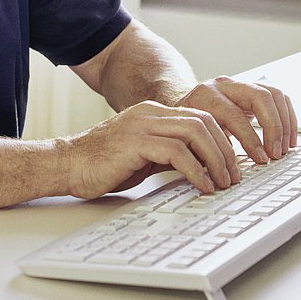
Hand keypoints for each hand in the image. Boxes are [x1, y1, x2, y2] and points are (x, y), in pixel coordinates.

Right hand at [59, 100, 241, 199]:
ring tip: (222, 183)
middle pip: (203, 122)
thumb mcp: (144, 157)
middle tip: (234, 176)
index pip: (201, 118)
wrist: (67, 165)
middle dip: (225, 150)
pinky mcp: (135, 142)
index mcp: (153, 113)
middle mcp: (150, 114)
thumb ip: (170, 156)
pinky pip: (176, 152)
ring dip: (215, 160)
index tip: (232, 165)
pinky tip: (201, 185)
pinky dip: (195, 170)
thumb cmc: (101, 164)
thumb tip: (202, 171)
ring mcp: (142, 125)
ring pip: (195, 132)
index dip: (222, 141)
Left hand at [174, 76, 296, 165]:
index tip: (261, 159)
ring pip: (274, 94)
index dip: (251, 140)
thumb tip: (225, 175)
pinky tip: (289, 137)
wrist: (183, 106)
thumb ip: (207, 152)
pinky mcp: (254, 89)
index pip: (235, 116)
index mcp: (206, 97)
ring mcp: (241, 85)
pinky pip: (279, 97)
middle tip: (276, 153)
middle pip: (260, 97)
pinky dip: (288, 117)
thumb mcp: (190, 138)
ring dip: (285, 123)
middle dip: (273, 127)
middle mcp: (225, 86)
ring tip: (286, 147)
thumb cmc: (186, 127)